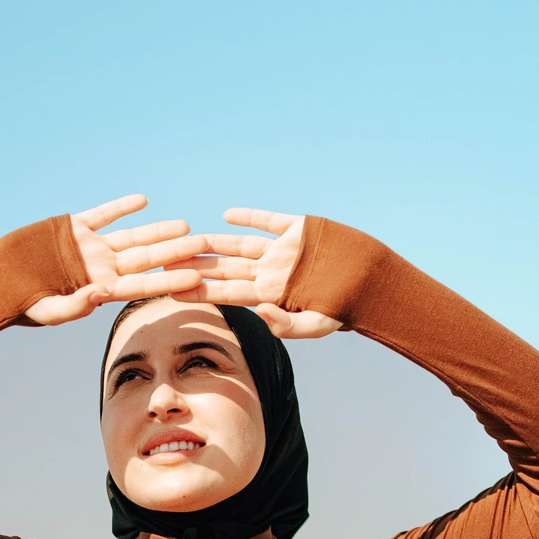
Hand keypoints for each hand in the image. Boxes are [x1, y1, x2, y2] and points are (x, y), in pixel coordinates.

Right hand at [26, 195, 206, 325]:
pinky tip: (142, 201)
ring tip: (184, 225)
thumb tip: (100, 297)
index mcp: (101, 290)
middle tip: (204, 244)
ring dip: (157, 231)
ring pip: (131, 237)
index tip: (197, 277)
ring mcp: (89, 248)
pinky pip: (102, 215)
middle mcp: (101, 269)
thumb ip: (74, 307)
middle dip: (174, 252)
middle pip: (146, 259)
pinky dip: (120, 208)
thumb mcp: (48, 311)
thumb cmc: (22, 305)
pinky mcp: (73, 228)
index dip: (170, 279)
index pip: (143, 285)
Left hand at [171, 208, 341, 338]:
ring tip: (186, 237)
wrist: (373, 284)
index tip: (171, 289)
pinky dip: (251, 216)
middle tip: (165, 260)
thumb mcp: (316, 324)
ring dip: (214, 242)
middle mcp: (272, 272)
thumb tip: (256, 313)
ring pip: (241, 245)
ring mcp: (283, 251)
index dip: (199, 290)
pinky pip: (270, 221)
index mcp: (271, 295)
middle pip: (227, 268)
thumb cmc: (344, 310)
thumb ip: (286, 324)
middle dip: (196, 265)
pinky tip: (228, 214)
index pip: (228, 292)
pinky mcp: (299, 229)